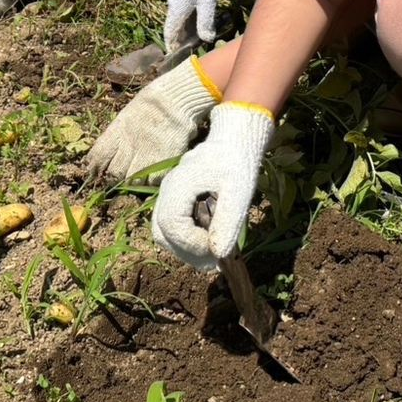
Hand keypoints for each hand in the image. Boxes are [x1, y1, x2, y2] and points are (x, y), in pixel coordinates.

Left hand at [85, 58, 219, 180]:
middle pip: (114, 174)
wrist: (174, 100)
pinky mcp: (163, 162)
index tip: (95, 173)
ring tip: (136, 177)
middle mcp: (129, 146)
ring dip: (132, 183)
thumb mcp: (125, 118)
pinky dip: (150, 182)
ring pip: (131, 182)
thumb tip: (104, 156)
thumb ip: (116, 137)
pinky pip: (151, 182)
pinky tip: (151, 176)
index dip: (94, 168)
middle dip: (114, 179)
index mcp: (117, 133)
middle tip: (119, 177)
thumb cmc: (149, 106)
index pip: (98, 157)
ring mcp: (146, 155)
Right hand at [152, 102, 273, 270]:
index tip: (216, 249)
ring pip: (164, 231)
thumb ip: (227, 222)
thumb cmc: (238, 162)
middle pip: (162, 232)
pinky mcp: (175, 197)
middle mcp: (167, 190)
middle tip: (213, 262)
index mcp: (179, 185)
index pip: (171, 226)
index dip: (191, 244)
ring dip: (185, 248)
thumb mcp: (239, 192)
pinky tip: (209, 241)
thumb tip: (218, 255)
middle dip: (186, 252)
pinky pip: (171, 225)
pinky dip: (186, 238)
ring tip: (212, 254)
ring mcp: (168, 193)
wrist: (236, 139)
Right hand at [164, 0, 222, 51]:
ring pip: (179, 20)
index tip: (174, 57)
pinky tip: (198, 26)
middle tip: (189, 52)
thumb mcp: (208, 4)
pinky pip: (184, 12)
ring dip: (186, 31)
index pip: (170, 33)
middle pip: (174, 27)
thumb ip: (206, 23)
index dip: (171, 46)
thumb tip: (207, 40)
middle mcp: (173, 5)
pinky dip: (189, 21)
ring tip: (195, 42)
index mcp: (176, 9)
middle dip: (181, 40)